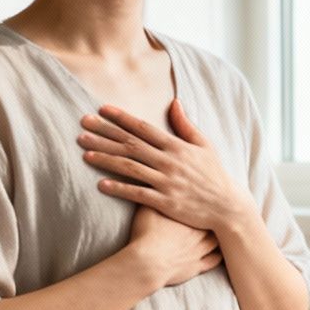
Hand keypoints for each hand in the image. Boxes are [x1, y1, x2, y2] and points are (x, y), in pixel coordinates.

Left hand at [79, 99, 254, 232]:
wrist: (227, 206)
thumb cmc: (214, 174)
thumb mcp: (204, 145)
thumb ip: (186, 125)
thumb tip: (174, 102)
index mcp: (177, 146)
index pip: (143, 127)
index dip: (121, 118)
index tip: (102, 110)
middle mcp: (169, 161)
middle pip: (130, 144)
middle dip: (104, 134)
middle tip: (82, 126)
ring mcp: (166, 182)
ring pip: (129, 167)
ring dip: (105, 159)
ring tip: (85, 153)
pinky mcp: (165, 202)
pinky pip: (137, 194)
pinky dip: (119, 188)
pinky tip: (101, 184)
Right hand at [125, 202, 220, 287]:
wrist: (147, 262)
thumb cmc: (146, 234)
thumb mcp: (148, 209)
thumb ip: (155, 197)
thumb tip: (155, 185)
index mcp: (189, 217)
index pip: (205, 207)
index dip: (210, 203)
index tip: (214, 199)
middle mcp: (199, 234)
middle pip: (215, 224)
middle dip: (218, 219)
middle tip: (223, 213)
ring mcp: (199, 251)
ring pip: (216, 242)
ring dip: (220, 237)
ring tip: (224, 231)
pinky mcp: (195, 267)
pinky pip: (213, 261)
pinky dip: (218, 256)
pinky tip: (220, 253)